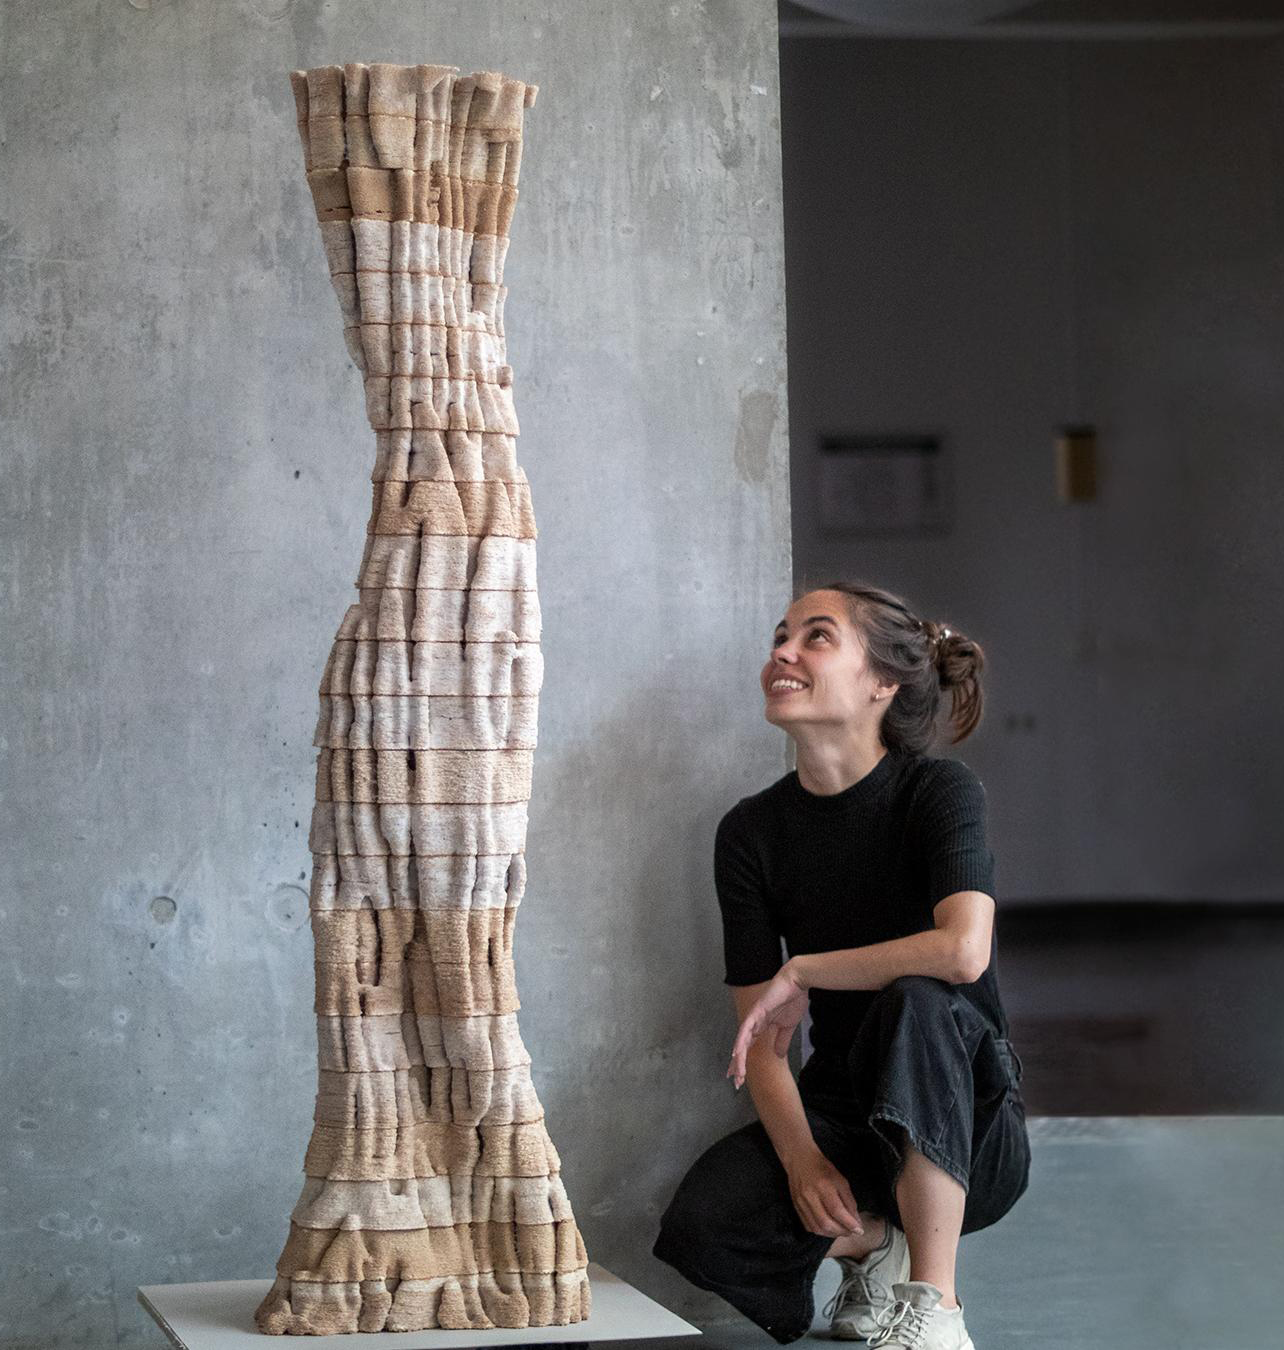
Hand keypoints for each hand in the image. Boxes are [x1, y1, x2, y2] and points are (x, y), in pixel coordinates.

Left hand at [726, 961, 808, 1088]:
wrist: (797, 982)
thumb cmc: (793, 999)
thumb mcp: (788, 1026)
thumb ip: (782, 1040)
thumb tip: (778, 1055)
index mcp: (761, 1026)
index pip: (748, 1047)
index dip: (743, 1062)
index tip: (740, 1076)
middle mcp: (754, 1023)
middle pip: (742, 1047)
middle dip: (738, 1065)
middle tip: (736, 1081)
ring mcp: (753, 1016)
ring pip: (742, 1041)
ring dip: (739, 1058)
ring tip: (737, 1073)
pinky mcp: (757, 1011)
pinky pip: (746, 1029)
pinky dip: (741, 1041)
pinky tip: (737, 1053)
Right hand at [784, 1147, 864, 1238]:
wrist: (800, 1160)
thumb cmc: (823, 1168)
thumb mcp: (841, 1180)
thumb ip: (849, 1201)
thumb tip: (856, 1221)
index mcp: (823, 1186)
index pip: (837, 1210)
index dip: (849, 1223)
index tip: (859, 1230)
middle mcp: (810, 1196)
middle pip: (826, 1223)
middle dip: (841, 1231)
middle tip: (851, 1232)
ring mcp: (800, 1203)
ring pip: (816, 1228)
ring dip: (831, 1234)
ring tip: (841, 1231)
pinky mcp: (796, 1207)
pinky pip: (808, 1226)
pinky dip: (820, 1231)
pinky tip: (828, 1228)